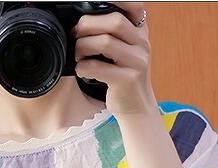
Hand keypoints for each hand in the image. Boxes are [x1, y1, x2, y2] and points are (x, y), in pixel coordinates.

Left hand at [72, 2, 156, 117]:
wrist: (136, 107)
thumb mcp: (124, 50)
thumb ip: (112, 33)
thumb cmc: (124, 76)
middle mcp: (142, 44)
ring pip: (105, 42)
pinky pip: (98, 67)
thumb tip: (81, 22)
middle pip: (114, 21)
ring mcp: (137, 62)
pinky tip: (82, 70)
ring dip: (83, 47)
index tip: (93, 1)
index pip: (134, 5)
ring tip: (78, 55)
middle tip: (76, 34)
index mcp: (140, 32)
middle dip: (88, 24)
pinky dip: (83, 67)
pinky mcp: (128, 80)